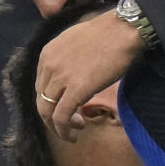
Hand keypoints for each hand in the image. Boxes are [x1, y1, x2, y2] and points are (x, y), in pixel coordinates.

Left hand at [36, 10, 144, 139]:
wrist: (123, 31)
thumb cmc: (108, 34)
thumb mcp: (76, 42)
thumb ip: (67, 58)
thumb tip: (73, 73)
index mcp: (47, 53)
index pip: (41, 85)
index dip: (51, 101)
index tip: (67, 107)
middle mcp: (49, 66)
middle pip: (41, 100)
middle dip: (52, 116)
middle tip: (71, 123)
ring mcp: (61, 78)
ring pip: (47, 111)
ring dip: (58, 127)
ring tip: (74, 131)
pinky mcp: (75, 90)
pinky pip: (61, 117)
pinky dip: (64, 130)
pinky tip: (74, 134)